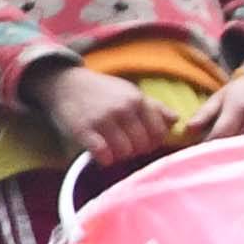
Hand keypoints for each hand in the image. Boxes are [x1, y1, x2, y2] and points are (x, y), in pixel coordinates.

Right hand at [27, 62, 179, 177]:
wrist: (66, 84)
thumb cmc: (102, 92)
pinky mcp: (83, 130)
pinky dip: (105, 159)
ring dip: (119, 156)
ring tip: (112, 150)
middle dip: (136, 151)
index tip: (141, 142)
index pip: (159, 133)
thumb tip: (177, 121)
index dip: (153, 143)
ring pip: (124, 152)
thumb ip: (154, 107)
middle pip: (142, 145)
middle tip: (124, 147)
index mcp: (137, 100)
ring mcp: (102, 120)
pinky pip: (103, 155)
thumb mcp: (130, 93)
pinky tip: (101, 154)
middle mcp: (122, 109)